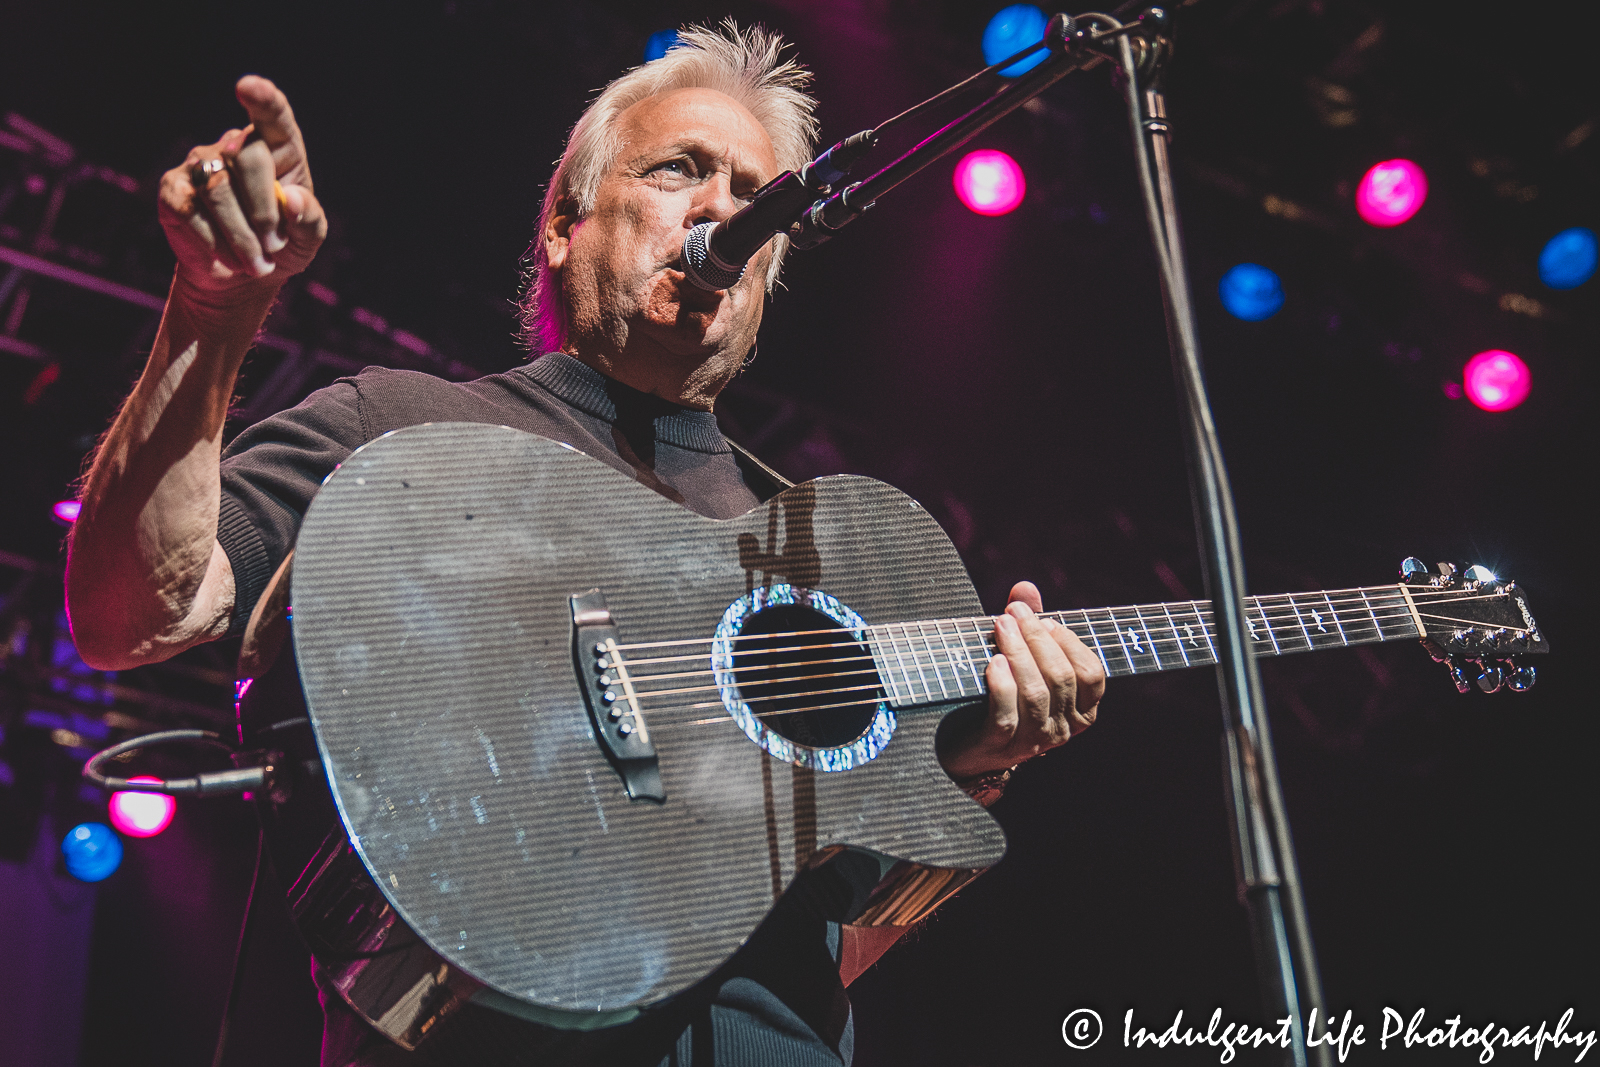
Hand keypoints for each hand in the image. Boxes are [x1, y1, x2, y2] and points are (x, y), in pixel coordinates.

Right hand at [158, 75, 325, 291]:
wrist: (242, 275)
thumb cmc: (283, 245)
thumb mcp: (308, 237)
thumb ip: (310, 218)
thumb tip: (294, 199)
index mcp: (278, 147)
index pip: (272, 115)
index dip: (262, 99)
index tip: (250, 88)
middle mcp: (234, 145)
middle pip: (246, 156)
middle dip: (264, 211)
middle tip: (273, 247)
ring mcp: (200, 163)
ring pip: (218, 189)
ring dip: (242, 236)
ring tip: (256, 262)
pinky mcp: (173, 188)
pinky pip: (190, 211)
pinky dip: (215, 243)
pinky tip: (227, 256)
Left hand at [941, 581, 1106, 778]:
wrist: (968, 746)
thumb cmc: (1004, 695)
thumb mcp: (1022, 660)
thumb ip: (1029, 626)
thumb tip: (1025, 587)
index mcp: (1081, 710)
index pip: (1092, 674)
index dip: (1070, 643)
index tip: (1046, 619)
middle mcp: (1063, 729)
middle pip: (1061, 677)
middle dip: (1038, 639)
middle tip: (1014, 614)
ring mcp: (1033, 741)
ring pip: (1035, 693)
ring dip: (1018, 653)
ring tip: (1001, 626)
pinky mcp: (1000, 746)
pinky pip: (1006, 714)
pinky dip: (1002, 685)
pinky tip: (994, 662)